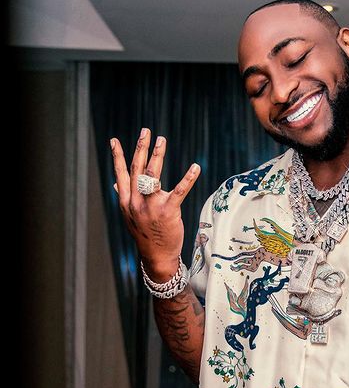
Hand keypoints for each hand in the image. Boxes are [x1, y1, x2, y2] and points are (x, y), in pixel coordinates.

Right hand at [110, 128, 200, 279]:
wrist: (157, 256)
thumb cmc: (146, 234)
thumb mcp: (131, 216)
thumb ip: (124, 197)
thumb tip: (115, 183)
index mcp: (126, 201)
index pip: (121, 174)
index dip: (117, 156)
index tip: (114, 140)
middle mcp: (136, 201)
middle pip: (137, 169)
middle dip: (141, 148)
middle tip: (146, 131)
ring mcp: (151, 206)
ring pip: (153, 174)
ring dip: (157, 155)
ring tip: (161, 140)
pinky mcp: (168, 211)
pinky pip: (179, 190)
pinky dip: (188, 177)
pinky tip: (195, 166)